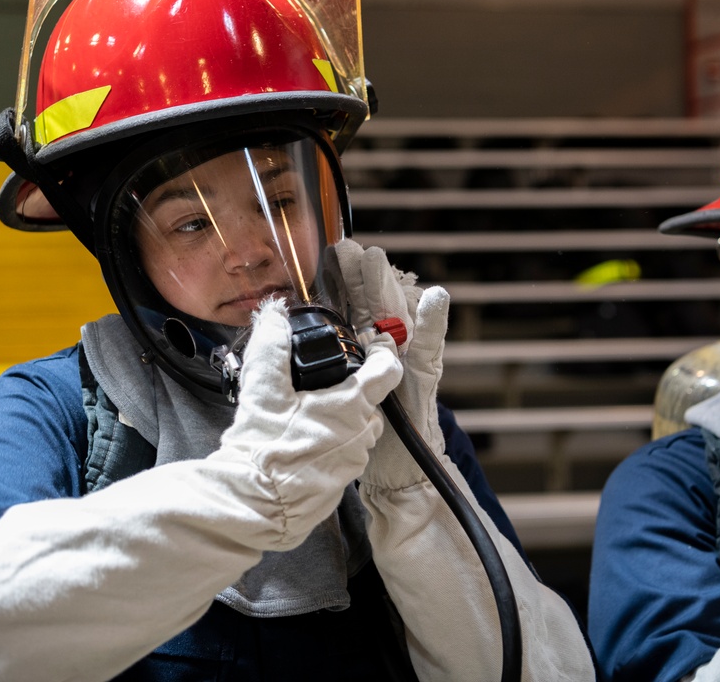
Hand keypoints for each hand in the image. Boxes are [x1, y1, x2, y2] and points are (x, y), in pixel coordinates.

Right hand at [212, 297, 402, 547]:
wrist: (252, 506)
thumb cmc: (262, 450)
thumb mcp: (263, 389)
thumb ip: (271, 346)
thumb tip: (275, 314)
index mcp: (352, 407)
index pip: (386, 370)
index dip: (381, 351)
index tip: (375, 341)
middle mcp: (362, 436)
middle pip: (370, 401)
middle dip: (352, 389)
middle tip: (324, 381)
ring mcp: (353, 464)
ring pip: (357, 430)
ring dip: (340, 419)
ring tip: (306, 413)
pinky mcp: (340, 486)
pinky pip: (344, 455)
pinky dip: (329, 445)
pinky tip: (301, 444)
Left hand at [334, 240, 450, 488]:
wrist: (397, 473)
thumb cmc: (367, 433)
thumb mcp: (333, 400)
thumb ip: (316, 369)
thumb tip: (283, 339)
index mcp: (357, 355)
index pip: (349, 310)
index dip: (341, 283)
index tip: (329, 255)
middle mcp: (382, 353)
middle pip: (372, 306)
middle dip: (361, 276)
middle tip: (349, 246)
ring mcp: (406, 364)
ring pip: (396, 319)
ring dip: (387, 289)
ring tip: (379, 261)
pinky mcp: (423, 381)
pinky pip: (430, 349)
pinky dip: (434, 323)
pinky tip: (436, 299)